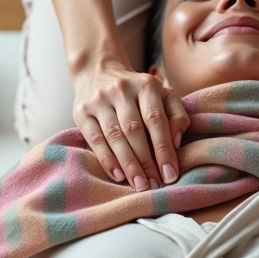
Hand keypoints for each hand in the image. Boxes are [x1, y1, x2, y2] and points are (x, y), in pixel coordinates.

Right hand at [73, 64, 190, 190]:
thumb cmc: (138, 92)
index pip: (156, 120)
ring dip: (128, 164)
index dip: (164, 149)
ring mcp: (99, 100)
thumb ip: (176, 114)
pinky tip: (118, 176)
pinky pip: (95, 139)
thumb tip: (177, 141)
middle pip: (134, 130)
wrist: (98, 71)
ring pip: (115, 136)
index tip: (170, 174)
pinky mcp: (81, 111)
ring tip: (139, 185)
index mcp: (146, 84)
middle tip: (155, 185)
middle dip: (146, 162)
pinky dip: (107, 160)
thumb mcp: (162, 94)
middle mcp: (121, 89)